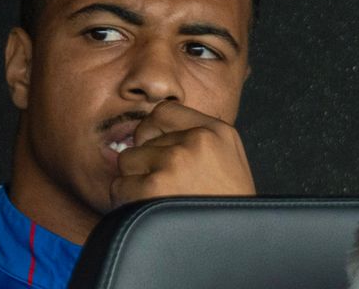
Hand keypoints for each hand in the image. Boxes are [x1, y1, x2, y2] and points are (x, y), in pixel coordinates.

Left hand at [109, 101, 254, 207]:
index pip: (164, 111)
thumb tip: (151, 132)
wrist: (238, 247)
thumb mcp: (228, 160)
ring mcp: (174, 162)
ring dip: (136, 182)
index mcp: (217, 131)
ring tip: (160, 201)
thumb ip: (196, 138)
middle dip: (147, 164)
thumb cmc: (228, 209)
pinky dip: (127, 202)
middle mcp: (196, 141)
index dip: (152, 131)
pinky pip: (119, 186)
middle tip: (169, 189)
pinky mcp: (153, 187)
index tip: (156, 151)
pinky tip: (150, 213)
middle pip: (142, 139)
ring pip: (127, 161)